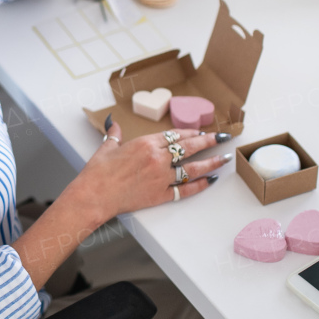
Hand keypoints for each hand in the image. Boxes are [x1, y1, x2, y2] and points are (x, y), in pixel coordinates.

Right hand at [63, 121, 228, 224]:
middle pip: (189, 147)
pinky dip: (199, 185)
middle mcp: (157, 159)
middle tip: (223, 137)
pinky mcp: (160, 195)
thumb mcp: (107, 147)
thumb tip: (114, 122)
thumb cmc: (97, 172)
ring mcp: (161, 178)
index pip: (175, 135)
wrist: (94, 195)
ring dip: (211, 162)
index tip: (202, 131)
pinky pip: (185, 190)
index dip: (191, 132)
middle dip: (209, 141)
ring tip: (225, 158)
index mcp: (145, 143)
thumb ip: (115, 134)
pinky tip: (210, 180)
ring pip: (192, 168)